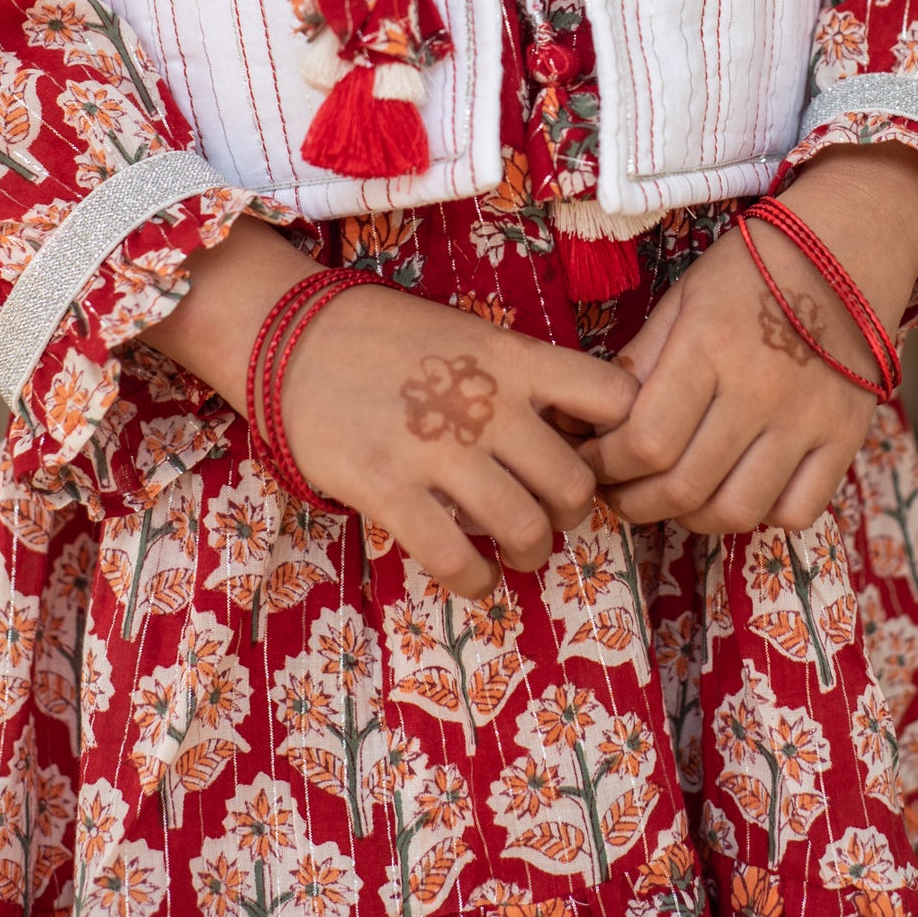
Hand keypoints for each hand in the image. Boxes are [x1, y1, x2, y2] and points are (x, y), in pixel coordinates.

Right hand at [153, 218, 637, 600]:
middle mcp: (487, 403)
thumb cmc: (390, 338)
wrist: (296, 336)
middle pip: (575, 485)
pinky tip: (471, 575)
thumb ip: (523, 377)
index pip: (612, 398)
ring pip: (526, 529)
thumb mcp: (471, 334)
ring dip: (529, 552)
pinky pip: (456, 560)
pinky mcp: (390, 490)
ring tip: (516, 550)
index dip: (621, 438)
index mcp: (513, 357)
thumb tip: (576, 432)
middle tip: (549, 515)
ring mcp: (439, 449)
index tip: (600, 456)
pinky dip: (476, 582)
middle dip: (570, 514)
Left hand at [583, 143, 917, 534]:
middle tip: (618, 491)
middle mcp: (760, 390)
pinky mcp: (846, 438)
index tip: (593, 461)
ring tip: (669, 498)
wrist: (849, 246)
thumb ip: (641, 360)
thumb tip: (591, 420)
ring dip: (689, 519)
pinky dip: (759, 516)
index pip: (645, 440)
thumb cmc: (753, 268)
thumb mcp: (684, 296)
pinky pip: (796, 511)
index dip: (606, 465)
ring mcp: (808, 420)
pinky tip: (735, 489)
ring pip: (736, 512)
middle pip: (684, 487)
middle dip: (633, 501)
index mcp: (709, 346)